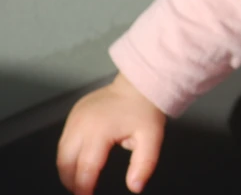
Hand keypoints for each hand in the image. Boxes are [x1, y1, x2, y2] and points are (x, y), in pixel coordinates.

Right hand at [57, 73, 165, 194]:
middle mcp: (81, 124)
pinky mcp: (74, 112)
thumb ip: (143, 165)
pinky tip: (77, 162)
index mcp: (99, 131)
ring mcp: (74, 116)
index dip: (85, 187)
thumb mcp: (152, 139)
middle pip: (66, 161)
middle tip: (81, 192)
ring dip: (66, 169)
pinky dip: (67, 154)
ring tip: (77, 182)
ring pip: (61, 151)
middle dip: (71, 181)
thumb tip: (135, 188)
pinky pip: (64, 139)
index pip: (86, 168)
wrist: (140, 84)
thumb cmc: (146, 111)